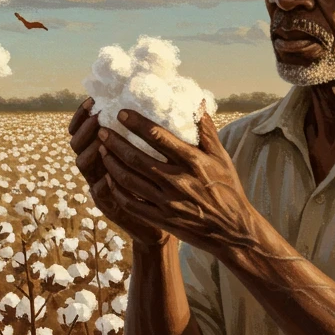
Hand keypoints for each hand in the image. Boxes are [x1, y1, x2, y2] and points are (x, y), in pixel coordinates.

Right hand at [68, 98, 170, 247]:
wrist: (158, 220)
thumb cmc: (157, 183)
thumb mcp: (150, 154)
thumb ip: (148, 133)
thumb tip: (163, 102)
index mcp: (104, 150)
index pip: (83, 128)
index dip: (83, 115)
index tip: (93, 100)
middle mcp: (97, 165)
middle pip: (77, 143)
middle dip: (85, 128)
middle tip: (98, 117)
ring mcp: (98, 184)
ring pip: (83, 164)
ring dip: (90, 150)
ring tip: (102, 139)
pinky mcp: (107, 204)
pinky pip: (99, 192)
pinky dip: (102, 183)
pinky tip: (108, 176)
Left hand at [96, 102, 256, 254]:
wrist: (233, 231)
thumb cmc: (228, 190)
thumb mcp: (222, 158)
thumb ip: (206, 132)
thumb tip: (196, 103)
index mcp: (193, 162)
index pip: (158, 137)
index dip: (136, 123)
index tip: (121, 113)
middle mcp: (178, 181)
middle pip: (136, 158)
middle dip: (115, 142)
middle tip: (102, 130)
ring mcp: (168, 202)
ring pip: (129, 180)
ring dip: (111, 163)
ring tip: (101, 150)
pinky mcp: (162, 219)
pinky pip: (131, 203)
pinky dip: (117, 190)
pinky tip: (110, 179)